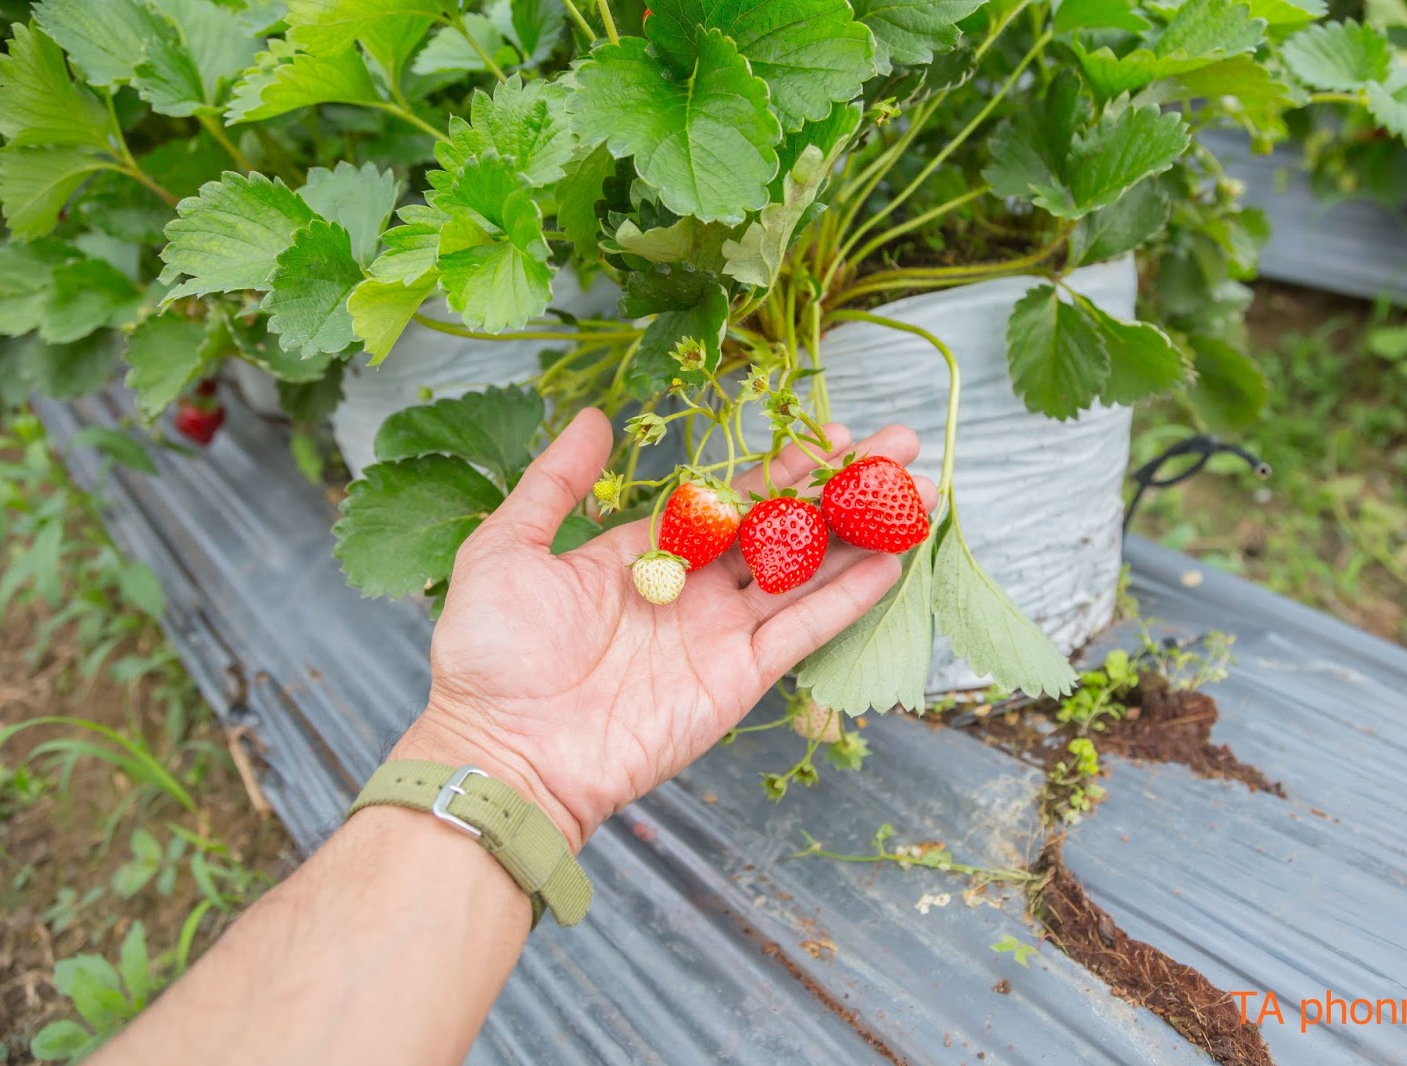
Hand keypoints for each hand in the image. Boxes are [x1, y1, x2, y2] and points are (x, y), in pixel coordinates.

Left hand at [393, 409, 934, 850]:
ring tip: (915, 496)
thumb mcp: (507, 547)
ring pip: (805, 572)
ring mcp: (719, 633)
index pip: (731, 499)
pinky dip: (846, 598)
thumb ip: (555, 483)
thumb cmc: (491, 655)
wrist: (505, 751)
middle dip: (842, 489)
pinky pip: (802, 630)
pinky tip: (889, 563)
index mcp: (645, 554)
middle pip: (783, 528)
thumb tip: (596, 418)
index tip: (833, 434)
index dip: (783, 467)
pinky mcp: (737, 678)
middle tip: (900, 448)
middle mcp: (693, 589)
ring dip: (860, 535)